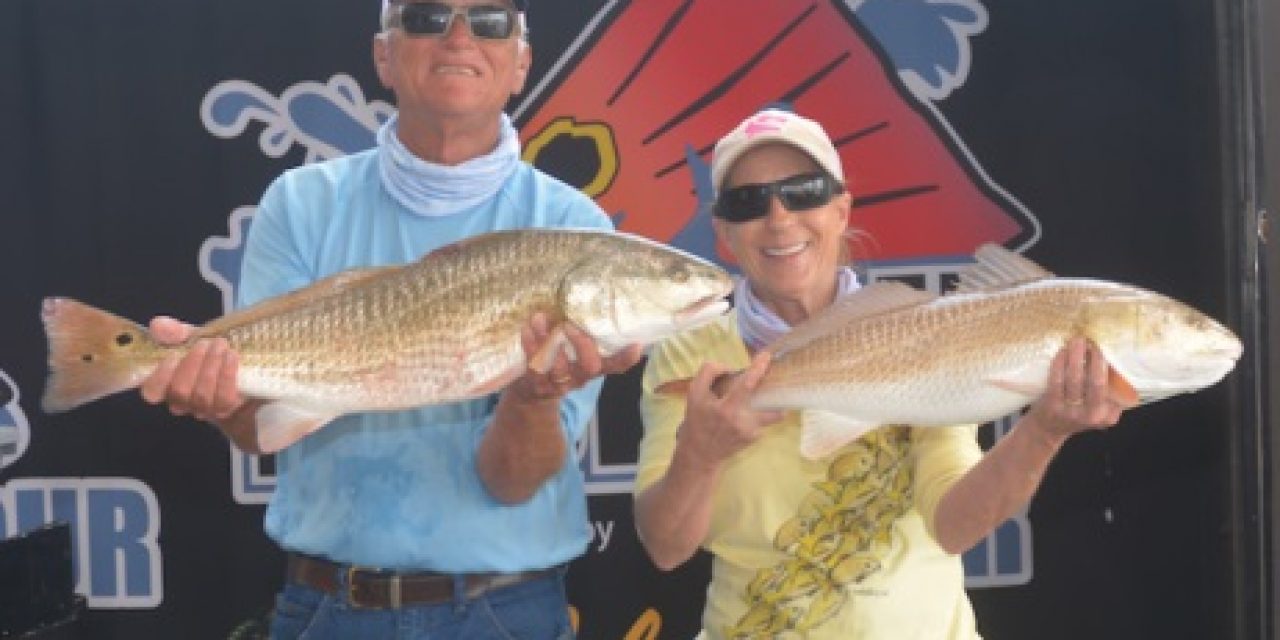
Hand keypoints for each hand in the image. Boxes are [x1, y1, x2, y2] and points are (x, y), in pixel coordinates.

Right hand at [139, 317, 245, 421]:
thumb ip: (172, 331)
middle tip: (204, 343)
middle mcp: (180, 402)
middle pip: (179, 391)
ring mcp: (202, 409)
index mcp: (164, 385)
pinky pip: (224, 398)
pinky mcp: (224, 409)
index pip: (152, 392)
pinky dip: (227, 375)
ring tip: (220, 345)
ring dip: (211, 367)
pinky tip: (231, 357)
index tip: (173, 356)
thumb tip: (158, 326)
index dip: (160, 377)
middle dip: (192, 364)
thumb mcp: (189, 337)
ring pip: (201, 395)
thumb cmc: (206, 352)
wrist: (239, 366)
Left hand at [508, 313, 643, 401]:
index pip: (616, 364)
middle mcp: (580, 377)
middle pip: (590, 367)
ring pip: (557, 367)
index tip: (637, 345)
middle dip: (582, 345)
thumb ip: (583, 330)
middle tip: (570, 324)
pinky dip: (531, 346)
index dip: (626, 358)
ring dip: (548, 341)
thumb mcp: (574, 348)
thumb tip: (590, 293)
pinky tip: (527, 329)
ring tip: (539, 318)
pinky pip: (535, 367)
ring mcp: (559, 383)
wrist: (532, 392)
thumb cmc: (559, 358)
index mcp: (595, 366)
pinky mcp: (538, 384)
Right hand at [677, 351, 783, 466]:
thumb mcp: (694, 393)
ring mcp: (751, 432)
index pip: (747, 385)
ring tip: (767, 395)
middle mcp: (742, 421)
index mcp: (726, 408)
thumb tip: (729, 367)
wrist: (699, 452)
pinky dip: (759, 413)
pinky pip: (763, 420)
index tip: (766, 355)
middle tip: (775, 377)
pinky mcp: (754, 438)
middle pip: (773, 403)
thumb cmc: (696, 420)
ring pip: (775, 414)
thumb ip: (708, 373)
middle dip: (777, 388)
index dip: (758, 368)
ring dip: (774, 403)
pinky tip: (749, 412)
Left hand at [1024, 337, 1135, 440]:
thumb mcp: (1098, 409)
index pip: (1116, 390)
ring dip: (1077, 356)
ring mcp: (1070, 411)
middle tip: (1095, 342)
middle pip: (1097, 383)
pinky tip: (1062, 352)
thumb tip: (1115, 360)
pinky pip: (1057, 380)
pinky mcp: (1052, 405)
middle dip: (1097, 359)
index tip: (1109, 348)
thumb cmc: (1076, 412)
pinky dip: (1060, 364)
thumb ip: (1108, 393)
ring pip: (1076, 379)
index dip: (1112, 367)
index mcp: (1108, 416)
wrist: (1048, 429)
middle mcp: (1091, 416)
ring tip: (1078, 340)